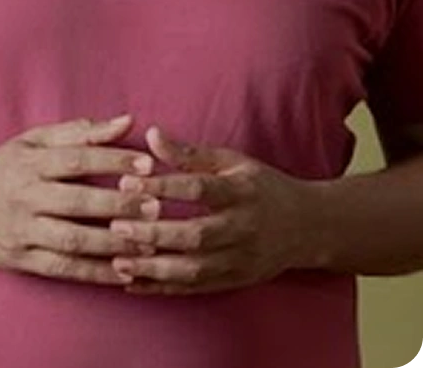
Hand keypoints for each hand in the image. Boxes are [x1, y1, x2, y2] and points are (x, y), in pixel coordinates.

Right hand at [0, 114, 160, 285]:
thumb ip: (81, 131)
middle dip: (119, 205)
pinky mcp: (22, 260)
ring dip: (113, 243)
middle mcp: (25, 197)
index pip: (76, 160)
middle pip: (78, 202)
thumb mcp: (33, 141)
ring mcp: (22, 232)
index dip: (112, 161)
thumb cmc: (2, 168)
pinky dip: (95, 273)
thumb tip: (127, 121)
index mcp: (30, 162)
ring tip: (149, 242)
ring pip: (73, 240)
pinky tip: (124, 272)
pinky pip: (63, 269)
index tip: (147, 164)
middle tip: (156, 206)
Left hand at [110, 127, 311, 294]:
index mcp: (241, 192)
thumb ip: (190, 153)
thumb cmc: (262, 187)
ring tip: (118, 261)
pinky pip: (195, 289)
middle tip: (116, 226)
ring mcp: (240, 260)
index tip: (128, 183)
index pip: (199, 189)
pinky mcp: (235, 282)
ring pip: (194, 270)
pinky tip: (134, 284)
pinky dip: (163, 289)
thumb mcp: (232, 162)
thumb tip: (150, 134)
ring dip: (154, 268)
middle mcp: (243, 228)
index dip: (163, 186)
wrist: (308, 227)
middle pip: (195, 235)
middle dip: (153, 233)